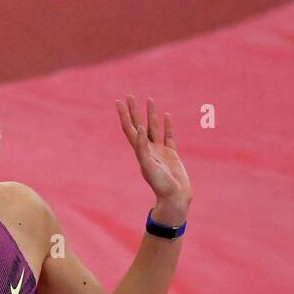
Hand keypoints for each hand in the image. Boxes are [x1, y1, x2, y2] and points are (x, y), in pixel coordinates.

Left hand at [115, 95, 191, 222]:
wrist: (174, 198)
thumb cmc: (160, 185)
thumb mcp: (149, 166)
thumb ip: (143, 148)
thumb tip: (139, 127)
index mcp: (140, 152)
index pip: (129, 129)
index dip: (124, 115)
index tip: (119, 101)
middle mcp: (148, 150)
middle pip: (138, 126)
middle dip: (134, 111)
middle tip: (129, 96)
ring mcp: (160, 152)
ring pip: (154, 128)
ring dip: (151, 114)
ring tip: (149, 99)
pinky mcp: (171, 155)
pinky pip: (168, 136)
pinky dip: (167, 125)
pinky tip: (166, 115)